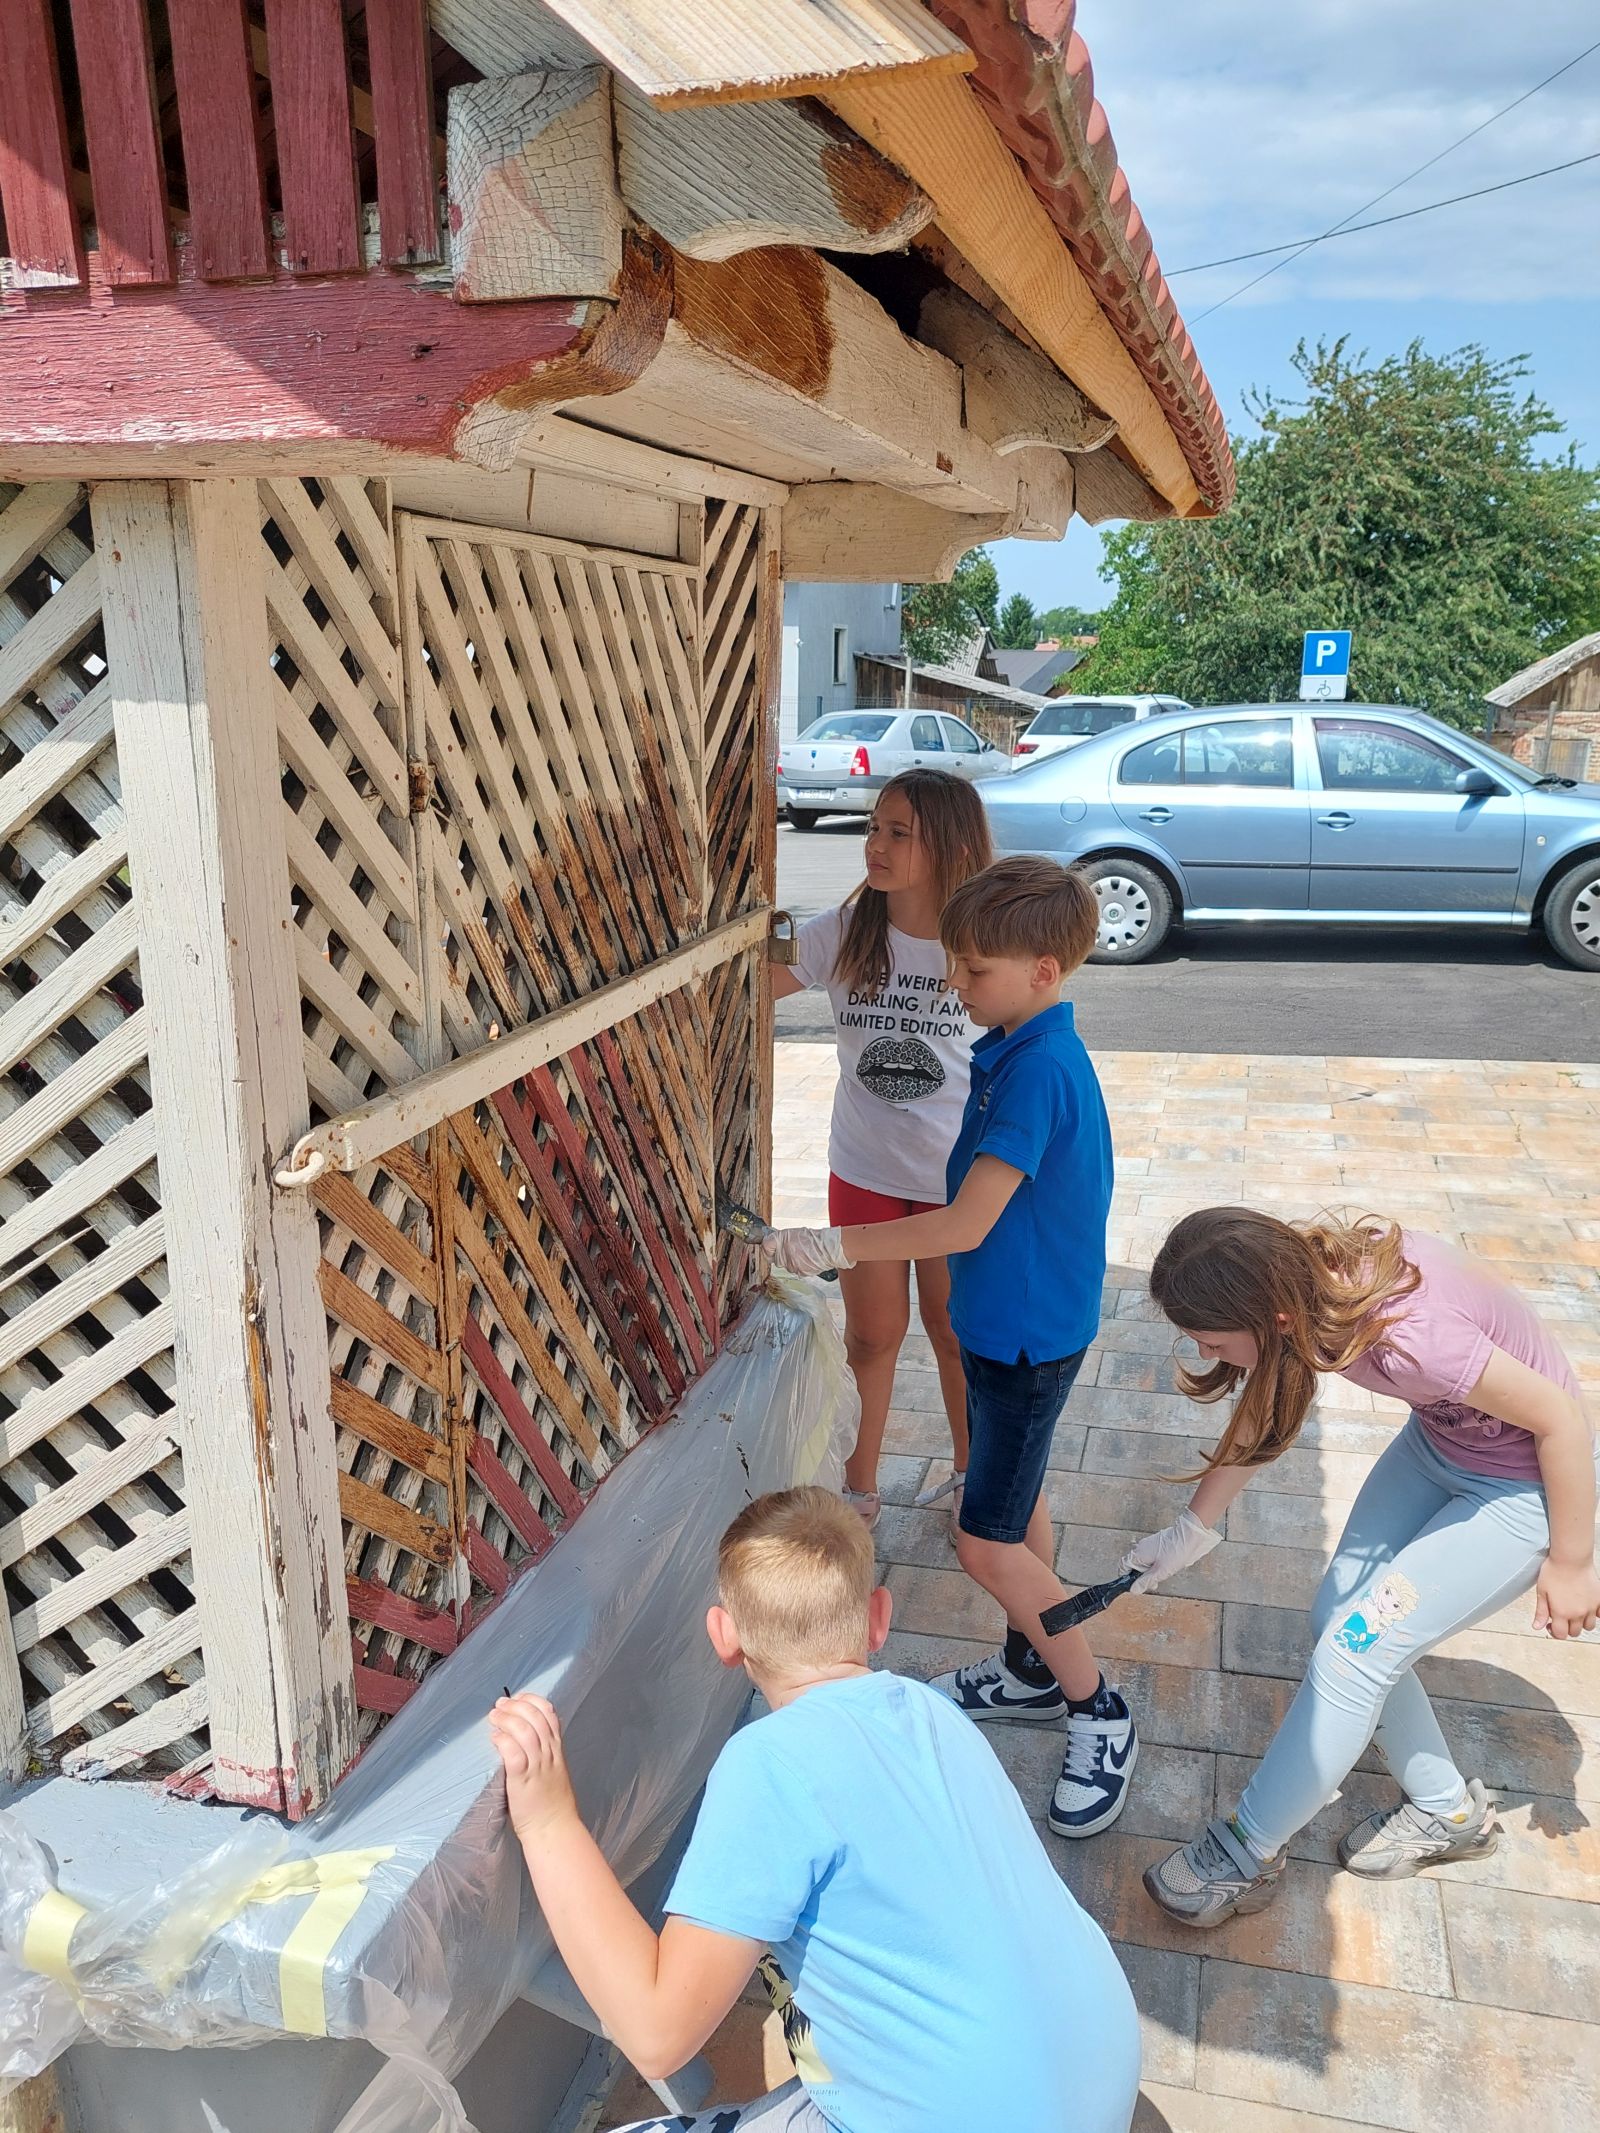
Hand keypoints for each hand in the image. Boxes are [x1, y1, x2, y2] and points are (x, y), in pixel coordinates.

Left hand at [490, 1693, 580, 1839]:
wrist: (554, 1828)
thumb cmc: (551, 1803)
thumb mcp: (555, 1770)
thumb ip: (544, 1753)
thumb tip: (525, 1736)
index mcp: (557, 1750)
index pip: (549, 1714)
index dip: (532, 1700)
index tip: (517, 1697)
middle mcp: (549, 1754)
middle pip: (535, 1718)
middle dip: (516, 1705)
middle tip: (500, 1704)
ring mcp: (537, 1767)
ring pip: (525, 1732)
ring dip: (507, 1719)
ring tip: (494, 1716)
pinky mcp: (522, 1781)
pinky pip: (515, 1754)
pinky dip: (504, 1741)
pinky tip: (495, 1738)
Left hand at [763, 1225, 853, 1275]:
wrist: (828, 1248)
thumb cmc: (814, 1238)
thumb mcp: (794, 1233)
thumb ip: (782, 1239)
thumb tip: (772, 1244)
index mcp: (782, 1239)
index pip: (766, 1246)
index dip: (767, 1248)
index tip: (768, 1249)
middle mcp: (784, 1252)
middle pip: (775, 1259)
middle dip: (780, 1256)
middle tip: (791, 1251)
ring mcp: (791, 1264)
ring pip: (786, 1266)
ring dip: (791, 1262)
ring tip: (802, 1254)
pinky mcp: (799, 1272)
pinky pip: (795, 1270)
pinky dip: (799, 1267)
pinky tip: (807, 1260)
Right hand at [1122, 1507, 1221, 1593]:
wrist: (1191, 1536)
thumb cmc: (1176, 1552)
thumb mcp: (1161, 1572)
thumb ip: (1146, 1581)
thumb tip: (1133, 1590)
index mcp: (1138, 1553)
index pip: (1123, 1566)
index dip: (1126, 1577)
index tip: (1135, 1585)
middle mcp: (1140, 1547)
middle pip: (1134, 1565)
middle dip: (1142, 1576)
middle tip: (1154, 1582)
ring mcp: (1148, 1544)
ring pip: (1143, 1562)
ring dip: (1150, 1571)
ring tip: (1163, 1573)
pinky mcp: (1157, 1543)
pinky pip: (1151, 1557)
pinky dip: (1156, 1564)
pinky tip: (1167, 1566)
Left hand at [1533, 1558, 1599, 1639]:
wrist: (1571, 1558)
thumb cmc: (1554, 1571)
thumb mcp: (1541, 1591)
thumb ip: (1541, 1611)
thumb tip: (1537, 1626)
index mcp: (1561, 1613)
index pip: (1560, 1635)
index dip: (1554, 1632)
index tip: (1550, 1624)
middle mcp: (1577, 1613)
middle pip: (1575, 1633)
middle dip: (1567, 1628)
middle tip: (1561, 1616)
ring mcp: (1590, 1608)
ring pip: (1588, 1626)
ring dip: (1581, 1623)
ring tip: (1574, 1611)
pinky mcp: (1599, 1600)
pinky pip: (1599, 1615)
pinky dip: (1594, 1614)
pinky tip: (1586, 1606)